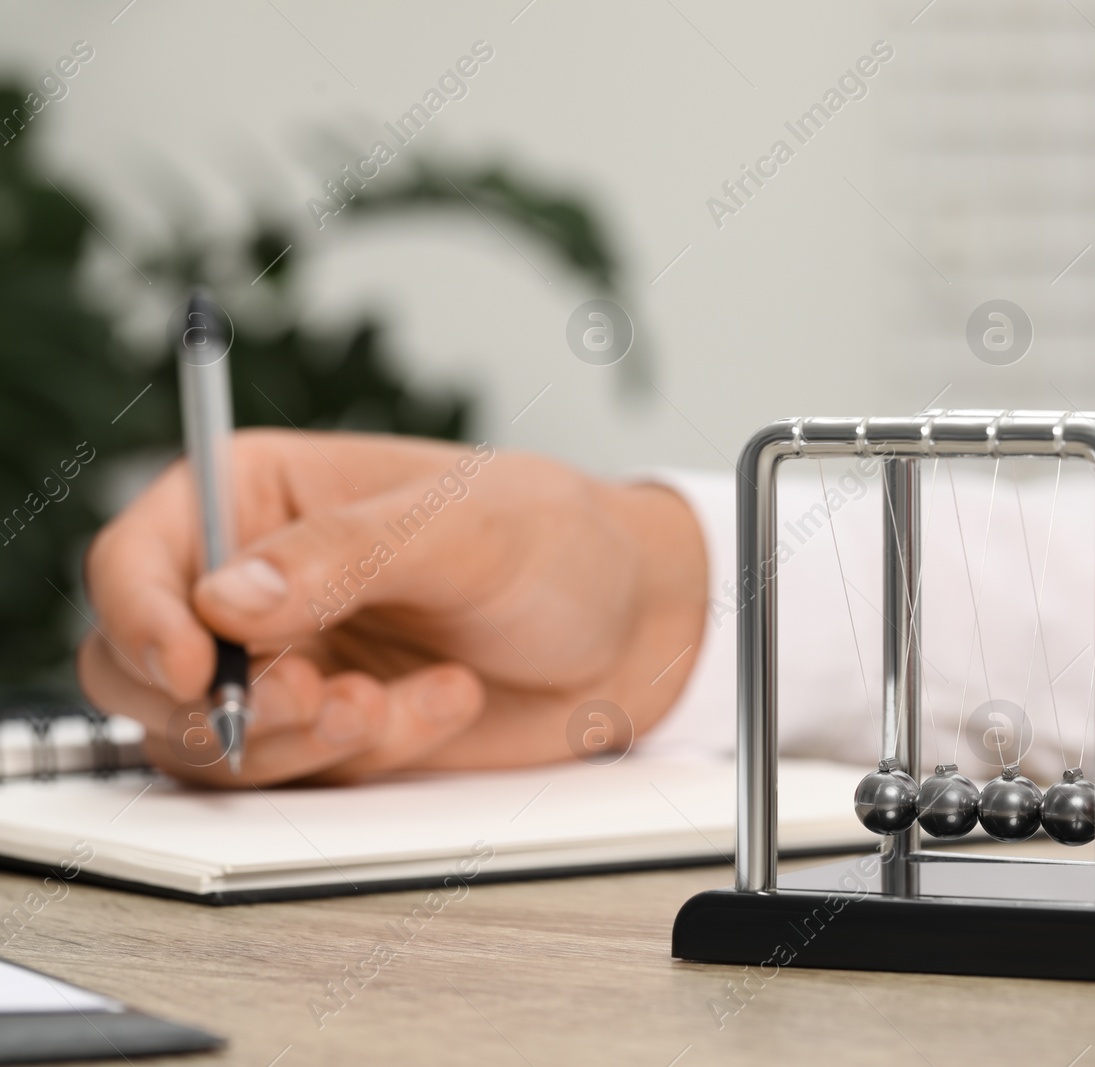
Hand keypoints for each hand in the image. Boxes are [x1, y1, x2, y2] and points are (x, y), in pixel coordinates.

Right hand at [79, 429, 706, 786]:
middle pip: (141, 666)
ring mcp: (289, 664)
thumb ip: (343, 556)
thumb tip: (227, 599)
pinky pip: (299, 772)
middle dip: (218, 701)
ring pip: (207, 738)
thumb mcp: (461, 527)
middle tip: (319, 700)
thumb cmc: (557, 540)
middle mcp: (256, 583)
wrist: (630, 625)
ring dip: (294, 741)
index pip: (138, 557)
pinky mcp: (331, 731)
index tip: (194, 664)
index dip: (139, 617)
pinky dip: (364, 753)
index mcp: (262, 495)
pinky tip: (442, 702)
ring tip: (393, 704)